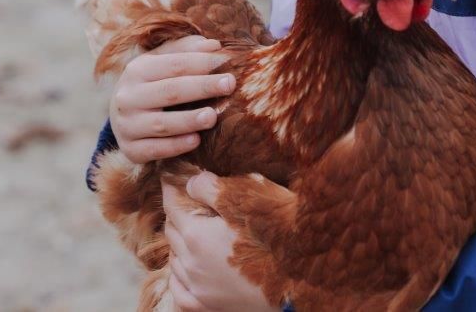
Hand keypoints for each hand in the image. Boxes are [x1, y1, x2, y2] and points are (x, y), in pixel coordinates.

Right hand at [109, 35, 234, 162]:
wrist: (121, 118)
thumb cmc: (150, 85)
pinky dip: (175, 146)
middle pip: (170, 91)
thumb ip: (186, 51)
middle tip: (229, 84)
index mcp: (137, 70)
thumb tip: (214, 46)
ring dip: (188, 120)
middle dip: (201, 87)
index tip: (228, 62)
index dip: (201, 63)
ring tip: (212, 116)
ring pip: (161, 123)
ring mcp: (126, 125)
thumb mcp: (161, 63)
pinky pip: (154, 149)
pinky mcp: (130, 150)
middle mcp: (128, 97)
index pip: (173, 65)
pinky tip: (196, 141)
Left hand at [164, 174, 275, 311]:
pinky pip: (179, 290)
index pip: (171, 204)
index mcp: (196, 234)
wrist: (305, 276)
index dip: (171, 187)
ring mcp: (198, 288)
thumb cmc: (279, 232)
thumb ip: (209, 187)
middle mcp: (191, 263)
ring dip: (179, 243)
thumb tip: (190, 183)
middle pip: (171, 230)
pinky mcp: (208, 307)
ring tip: (193, 232)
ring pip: (174, 259)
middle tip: (188, 201)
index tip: (170, 176)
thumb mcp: (246, 197)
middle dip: (177, 213)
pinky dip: (179, 275)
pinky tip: (187, 268)